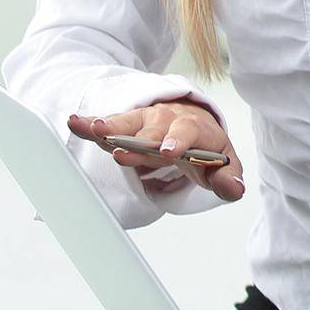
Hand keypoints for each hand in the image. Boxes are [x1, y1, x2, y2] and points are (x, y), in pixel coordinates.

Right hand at [66, 99, 244, 200]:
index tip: (167, 151)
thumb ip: (227, 177)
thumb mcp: (222, 161)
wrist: (193, 120)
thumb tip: (234, 189)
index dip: (177, 141)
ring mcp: (145, 122)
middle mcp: (167, 121)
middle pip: (152, 131)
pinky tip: (75, 122)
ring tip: (95, 131)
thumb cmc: (205, 145)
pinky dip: (91, 123)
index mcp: (193, 129)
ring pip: (127, 124)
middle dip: (139, 141)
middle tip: (123, 151)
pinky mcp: (127, 125)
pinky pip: (109, 123)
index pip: (187, 133)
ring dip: (111, 128)